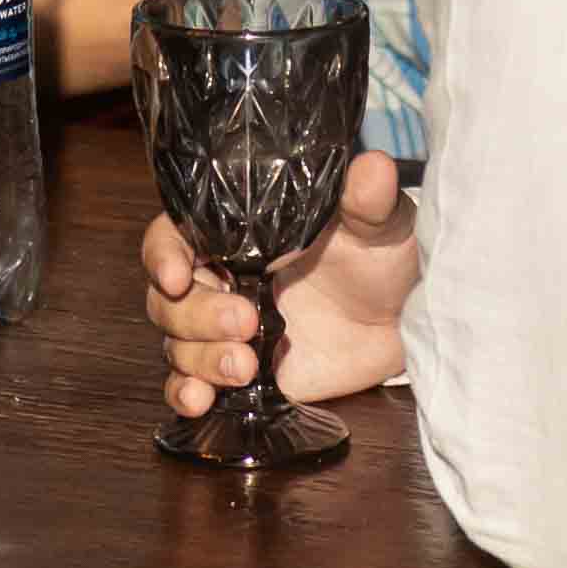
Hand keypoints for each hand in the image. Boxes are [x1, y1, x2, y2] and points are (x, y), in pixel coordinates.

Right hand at [143, 149, 415, 415]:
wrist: (402, 318)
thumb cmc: (384, 256)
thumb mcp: (378, 223)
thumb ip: (368, 199)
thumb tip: (374, 168)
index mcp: (239, 235)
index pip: (174, 235)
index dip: (163, 255)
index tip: (176, 276)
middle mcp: (223, 279)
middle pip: (168, 298)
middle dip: (198, 316)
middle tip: (245, 322)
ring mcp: (227, 330)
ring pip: (177, 344)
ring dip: (200, 359)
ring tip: (246, 366)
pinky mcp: (240, 371)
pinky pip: (192, 384)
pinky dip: (186, 393)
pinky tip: (200, 399)